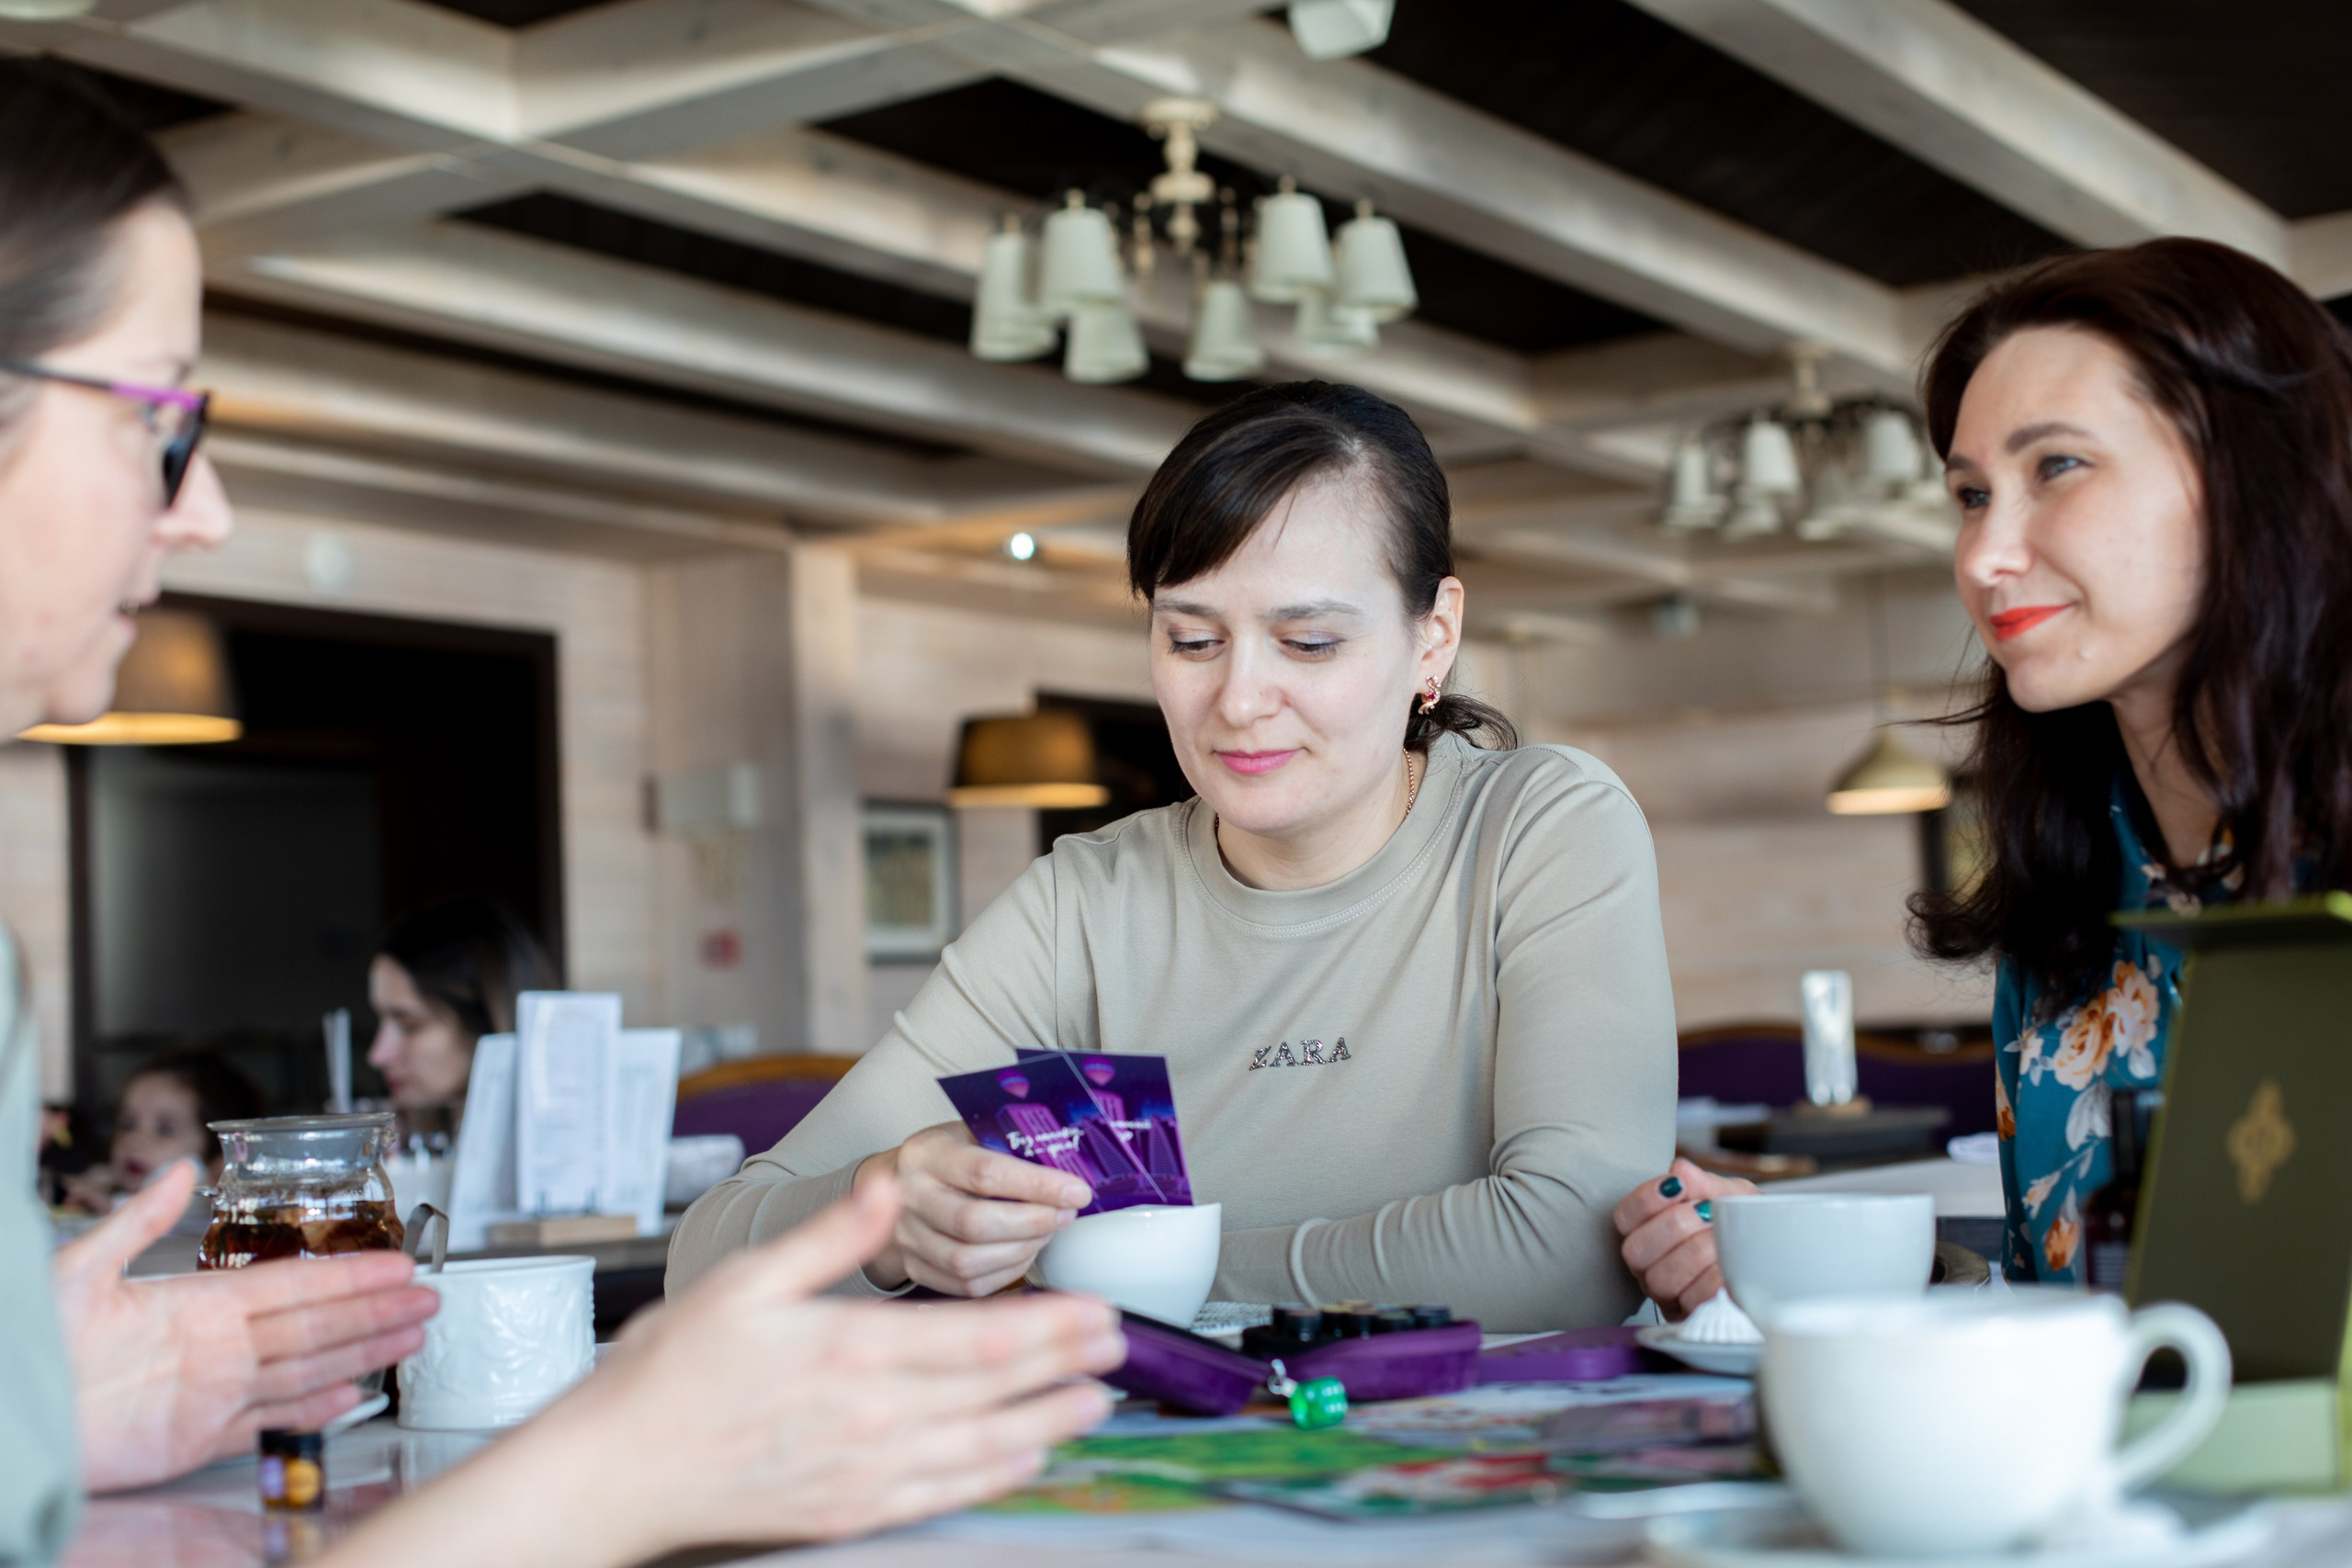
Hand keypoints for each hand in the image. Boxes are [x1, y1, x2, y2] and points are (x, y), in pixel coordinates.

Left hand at [53, 1161, 439, 1490]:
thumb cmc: (32, 1347)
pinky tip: (349, 1396)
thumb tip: (176, 1169)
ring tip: (411, 1338)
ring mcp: (214, 1393)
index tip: (395, 1263)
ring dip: (361, 1352)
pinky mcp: (198, 1440)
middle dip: (375, 1310)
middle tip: (427, 1297)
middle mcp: (217, 1346)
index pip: (295, 1283)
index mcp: (198, 1302)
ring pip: (306, 1369)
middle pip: (316, 1324)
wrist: (15, 1420)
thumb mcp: (78, 1270)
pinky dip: (311, 1413)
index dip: (349, 1274)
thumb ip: (135, 1222)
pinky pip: (268, 1423)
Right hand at [324, 1175, 1124, 1567]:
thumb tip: (892, 1187)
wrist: (618, 1469)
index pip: (978, 1338)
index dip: (1049, 1327)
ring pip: (981, 1448)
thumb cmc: (671, 1371)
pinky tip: (1024, 1459)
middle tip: (1122, 1349)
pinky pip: (941, 1492)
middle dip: (1066, 1368)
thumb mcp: (746, 1280)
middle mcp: (870, 1416)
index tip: (1098, 1310)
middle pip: (995, 1392)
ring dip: (1048, 1424)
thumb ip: (831, 1235)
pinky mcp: (849, 1509)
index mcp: (849, 1349)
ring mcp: (863, 1470)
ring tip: (1097, 1403)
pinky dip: (994, 1475)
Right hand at [855, 1121, 1089, 1295]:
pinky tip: (1024, 1253)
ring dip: (1022, 1250)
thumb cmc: (945, 1157)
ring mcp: (908, 1238)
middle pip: (975, 1223)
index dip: (1037, 1185)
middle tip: (1066, 1214)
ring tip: (1047, 1233)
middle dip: (1033, 1222)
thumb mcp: (969, 1133)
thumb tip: (1071, 1164)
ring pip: (968, 1261)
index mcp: (926, 1153)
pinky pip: (965, 1284)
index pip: (984, 1172)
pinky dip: (1004, 1273)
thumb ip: (1009, 1146)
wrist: (893, 1186)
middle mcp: (910, 1197)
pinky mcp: (915, 1268)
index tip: (1076, 1191)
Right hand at [1613, 1158, 1758, 1318]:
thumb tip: (1680, 1169)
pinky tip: (1730, 1264)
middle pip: (1635, 1250)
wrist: (1781, 1266)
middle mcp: (1651, 1266)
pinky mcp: (1692, 1318)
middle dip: (1674, 1225)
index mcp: (1652, 1231)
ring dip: (1697, 1251)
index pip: (1625, 1217)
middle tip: (1706, 1212)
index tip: (1678, 1185)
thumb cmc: (1748, 1229)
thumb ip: (1707, 1183)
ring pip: (1661, 1278)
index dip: (1646, 1199)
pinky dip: (1714, 1277)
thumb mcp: (1734, 1198)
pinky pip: (1693, 1301)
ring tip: (1723, 1239)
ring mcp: (1668, 1296)